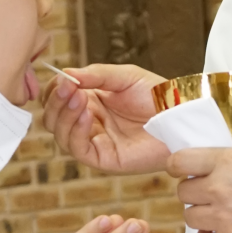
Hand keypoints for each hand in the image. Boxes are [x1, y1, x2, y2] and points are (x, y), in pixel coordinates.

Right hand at [44, 64, 171, 175]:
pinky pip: (78, 149)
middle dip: (56, 102)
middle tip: (69, 88)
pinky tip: (88, 116)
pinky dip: (76, 132)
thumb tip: (65, 74)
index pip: (56, 99)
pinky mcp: (104, 158)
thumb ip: (94, 75)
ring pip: (60, 134)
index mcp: (91, 102)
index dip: (54, 90)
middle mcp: (89, 123)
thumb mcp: (124, 76)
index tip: (64, 79)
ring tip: (79, 98)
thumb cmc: (157, 96)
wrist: (179, 115)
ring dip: (64, 115)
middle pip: (52, 118)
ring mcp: (95, 141)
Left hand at [170, 149, 231, 232]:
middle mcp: (219, 187)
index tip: (186, 172)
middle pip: (183, 193)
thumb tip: (224, 170)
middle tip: (214, 197)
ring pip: (190, 218)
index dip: (180, 168)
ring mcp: (223, 216)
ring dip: (203, 218)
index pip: (179, 161)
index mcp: (227, 161)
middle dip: (196, 195)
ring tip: (223, 217)